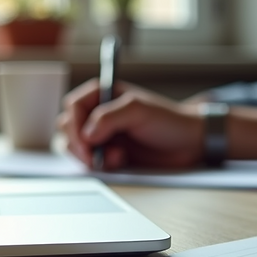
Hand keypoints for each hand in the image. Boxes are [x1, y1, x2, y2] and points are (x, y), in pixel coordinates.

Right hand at [57, 79, 204, 169]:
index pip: (73, 106)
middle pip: (68, 127)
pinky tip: (120, 160)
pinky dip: (100, 164)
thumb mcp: (138, 111)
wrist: (189, 143)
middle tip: (93, 157)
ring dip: (89, 155)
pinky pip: (89, 160)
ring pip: (75, 145)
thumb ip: (109, 118)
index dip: (75, 125)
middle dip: (78, 144)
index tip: (86, 142)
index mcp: (103, 93)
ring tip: (115, 156)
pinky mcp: (108, 152)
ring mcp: (102, 133)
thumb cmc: (168, 120)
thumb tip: (86, 134)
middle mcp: (99, 112)